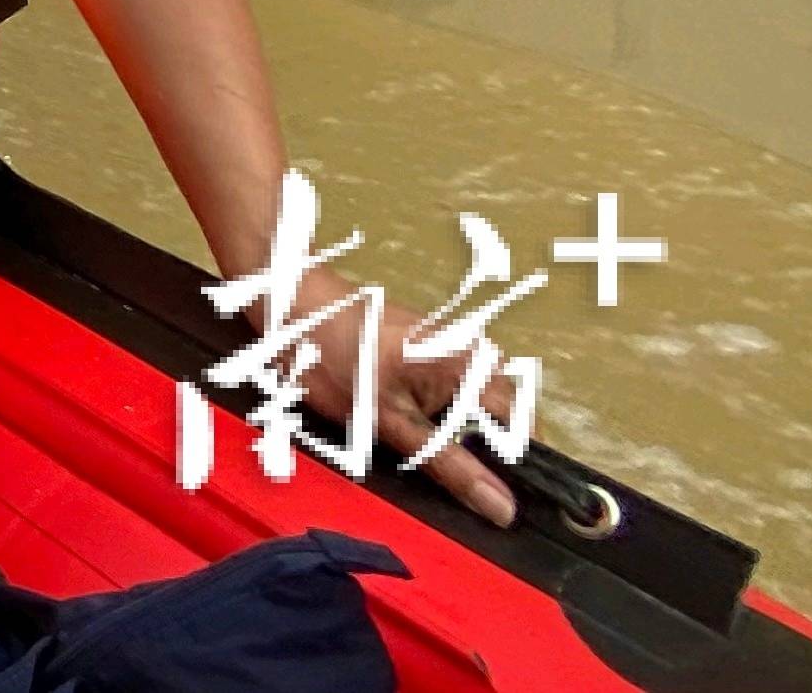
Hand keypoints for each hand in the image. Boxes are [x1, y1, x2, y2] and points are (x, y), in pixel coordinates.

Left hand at [289, 266, 521, 526]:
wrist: (287, 302)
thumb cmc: (330, 355)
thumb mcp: (389, 422)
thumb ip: (449, 466)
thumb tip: (502, 507)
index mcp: (477, 365)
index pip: (524, 430)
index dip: (521, 472)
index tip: (507, 508)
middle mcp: (475, 351)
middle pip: (501, 423)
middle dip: (481, 458)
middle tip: (446, 481)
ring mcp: (453, 348)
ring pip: (471, 413)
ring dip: (452, 440)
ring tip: (408, 444)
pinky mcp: (429, 352)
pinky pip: (449, 396)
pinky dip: (433, 420)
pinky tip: (403, 428)